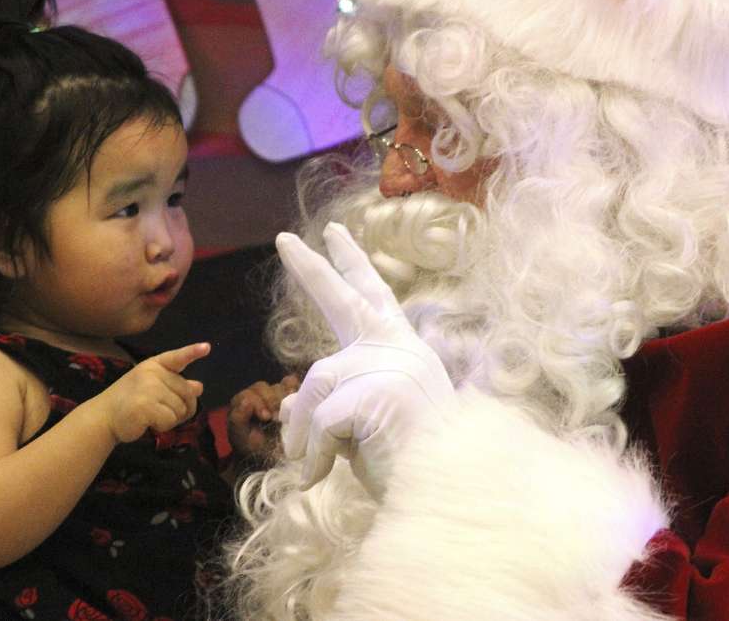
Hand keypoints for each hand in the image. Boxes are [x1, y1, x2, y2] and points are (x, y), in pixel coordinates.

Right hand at [90, 343, 209, 442]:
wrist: (103, 417)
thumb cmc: (130, 401)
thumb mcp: (153, 388)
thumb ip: (176, 385)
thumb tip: (198, 387)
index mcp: (154, 365)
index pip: (177, 357)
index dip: (192, 352)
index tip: (206, 347)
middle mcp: (152, 373)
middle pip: (188, 394)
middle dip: (182, 408)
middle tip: (161, 411)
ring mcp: (148, 389)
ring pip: (180, 409)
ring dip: (170, 418)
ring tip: (151, 415)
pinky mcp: (145, 406)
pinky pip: (170, 420)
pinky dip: (162, 426)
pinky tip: (147, 422)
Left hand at [228, 375, 299, 463]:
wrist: (267, 456)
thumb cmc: (252, 447)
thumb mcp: (241, 437)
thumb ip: (239, 419)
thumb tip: (246, 401)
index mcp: (241, 402)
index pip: (249, 394)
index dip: (258, 404)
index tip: (266, 418)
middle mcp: (255, 394)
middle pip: (263, 388)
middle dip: (271, 401)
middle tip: (277, 418)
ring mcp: (272, 393)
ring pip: (278, 385)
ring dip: (283, 397)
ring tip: (287, 412)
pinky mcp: (287, 394)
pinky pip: (291, 383)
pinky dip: (293, 387)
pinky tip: (295, 397)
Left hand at [274, 222, 455, 497]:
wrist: (446, 493)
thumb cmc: (406, 464)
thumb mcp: (357, 429)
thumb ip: (325, 407)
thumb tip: (282, 405)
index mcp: (401, 350)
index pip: (371, 298)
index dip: (351, 266)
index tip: (336, 234)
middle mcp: (397, 348)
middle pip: (344, 298)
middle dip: (312, 269)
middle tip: (284, 239)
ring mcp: (391, 366)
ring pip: (316, 382)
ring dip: (304, 430)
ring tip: (310, 464)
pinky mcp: (377, 392)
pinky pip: (320, 419)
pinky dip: (313, 454)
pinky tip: (319, 477)